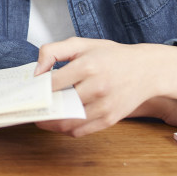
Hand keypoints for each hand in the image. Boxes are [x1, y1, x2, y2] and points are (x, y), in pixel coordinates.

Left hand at [33, 38, 176, 136]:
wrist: (146, 70)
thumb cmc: (111, 56)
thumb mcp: (81, 44)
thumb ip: (53, 51)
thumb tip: (36, 71)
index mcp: (88, 65)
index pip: (52, 83)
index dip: (37, 88)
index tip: (29, 89)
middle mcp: (96, 87)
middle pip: (58, 105)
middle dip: (41, 107)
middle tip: (30, 106)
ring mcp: (104, 106)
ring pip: (67, 122)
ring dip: (50, 122)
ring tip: (41, 116)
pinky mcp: (109, 120)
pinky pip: (80, 131)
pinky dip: (65, 129)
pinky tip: (60, 120)